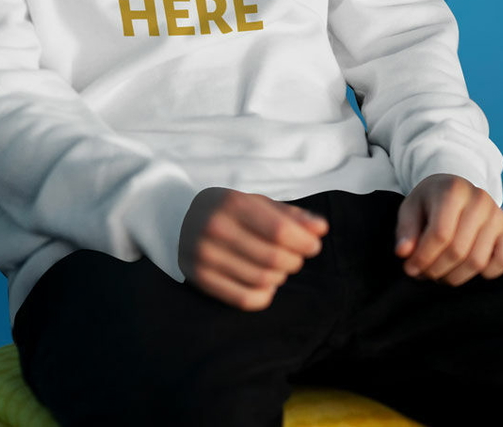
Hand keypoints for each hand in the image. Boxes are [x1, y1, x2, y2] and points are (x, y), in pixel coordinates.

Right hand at [178, 187, 327, 310]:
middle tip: (293, 257)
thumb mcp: (258, 203)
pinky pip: (245, 299)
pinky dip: (265, 296)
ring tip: (276, 268)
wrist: (181, 218)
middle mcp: (214, 227)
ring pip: (262, 280)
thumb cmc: (230, 211)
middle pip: (273, 258)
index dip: (304, 242)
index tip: (312, 246)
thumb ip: (292, 216)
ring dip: (279, 277)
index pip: (280, 231)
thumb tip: (321, 229)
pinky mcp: (199, 278)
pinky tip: (265, 284)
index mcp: (232, 202)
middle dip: (294, 261)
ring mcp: (203, 255)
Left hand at [394, 173, 502, 285]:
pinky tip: (464, 268)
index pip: (440, 234)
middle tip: (424, 274)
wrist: (456, 188)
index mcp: (453, 191)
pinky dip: (484, 273)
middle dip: (436, 270)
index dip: (423, 257)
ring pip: (478, 261)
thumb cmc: (430, 201)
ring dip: (455, 277)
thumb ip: (406, 230)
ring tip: (439, 274)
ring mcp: (497, 214)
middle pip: (458, 251)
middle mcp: (480, 200)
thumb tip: (404, 253)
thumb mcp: (411, 208)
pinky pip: (502, 262)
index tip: (410, 269)